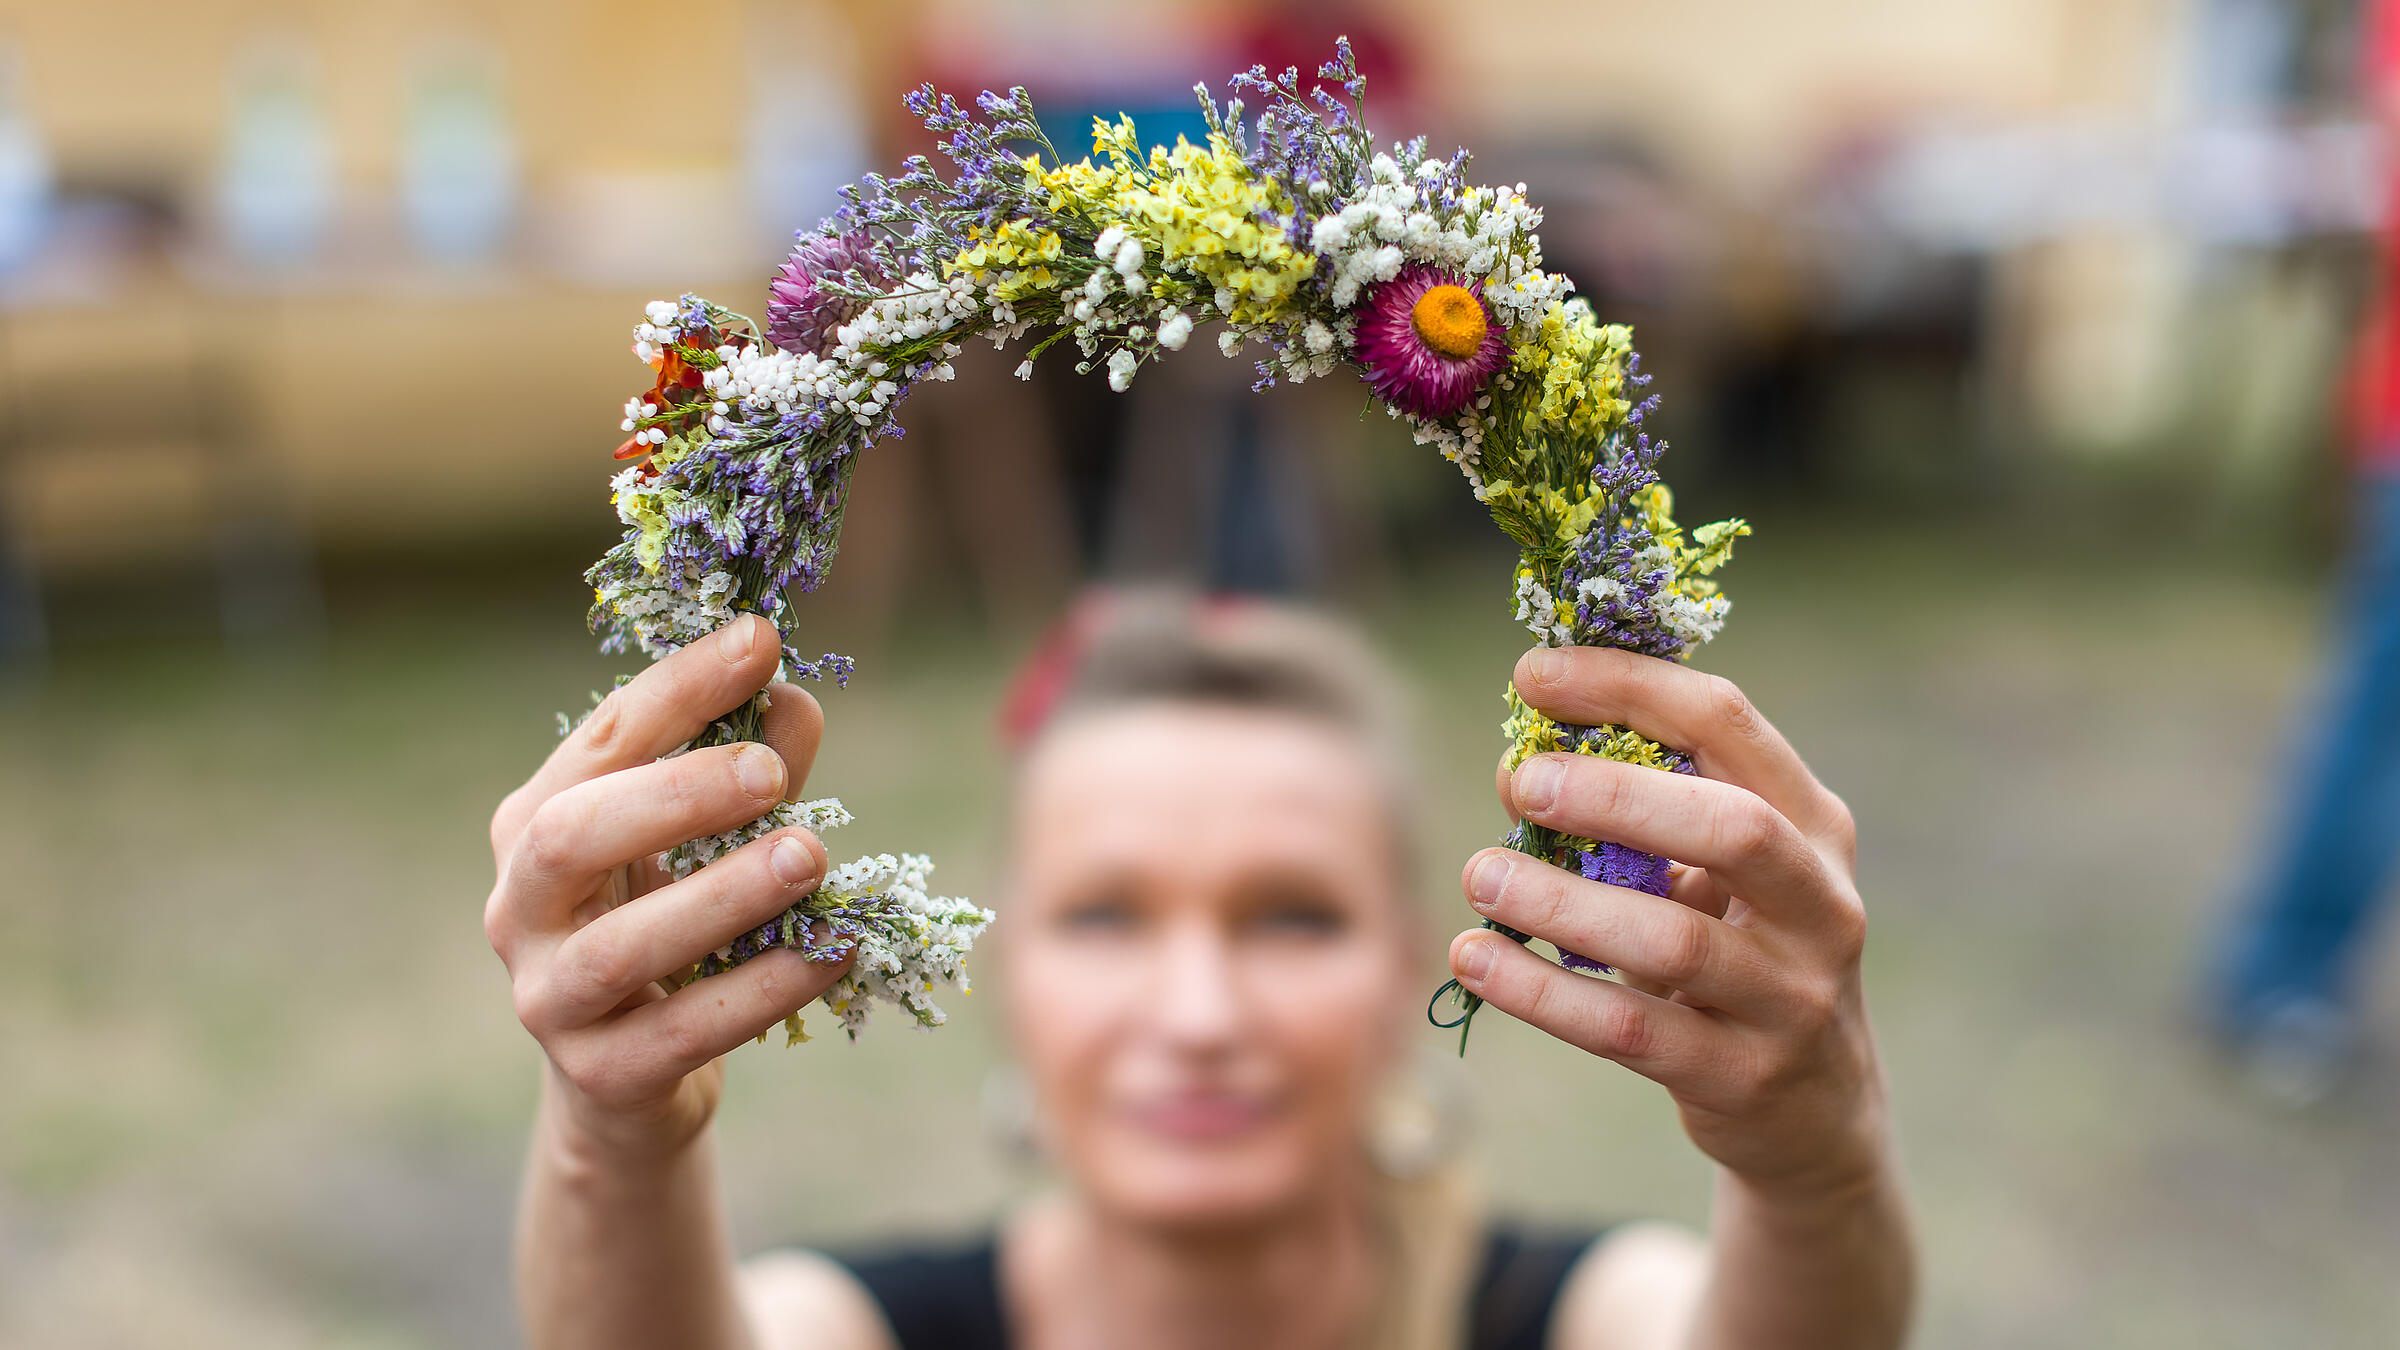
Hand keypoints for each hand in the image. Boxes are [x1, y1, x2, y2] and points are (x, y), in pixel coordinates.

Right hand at [485, 614, 848, 1157]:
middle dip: (675, 793)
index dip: (680, 687)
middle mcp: (521, 906)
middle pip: (572, 835)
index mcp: (536, 824)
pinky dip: (764, 987)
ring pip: (624, 944)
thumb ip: (752, 772)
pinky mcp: (602, 1075)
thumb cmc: (673, 926)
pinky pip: (685, 1029)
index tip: (761, 639)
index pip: (602, 740)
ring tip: (811, 855)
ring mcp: (550, 997)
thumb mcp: (710, 842)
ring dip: (724, 893)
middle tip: (770, 773)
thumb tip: (795, 698)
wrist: (632, 1080)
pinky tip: (834, 950)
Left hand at [1447, 646, 1886, 1197]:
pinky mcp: (1743, 1078)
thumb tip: (1514, 764)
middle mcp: (1820, 905)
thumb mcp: (1704, 878)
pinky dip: (1542, 993)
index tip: (1534, 674)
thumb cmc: (1733, 959)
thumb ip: (1628, 820)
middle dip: (1618, 793)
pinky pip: (1629, 1029)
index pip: (1727, 724)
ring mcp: (1791, 998)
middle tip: (1521, 778)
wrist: (1812, 1115)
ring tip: (1480, 875)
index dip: (1629, 686)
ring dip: (1560, 901)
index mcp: (1812, 824)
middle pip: (1732, 827)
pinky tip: (1475, 959)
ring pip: (1674, 940)